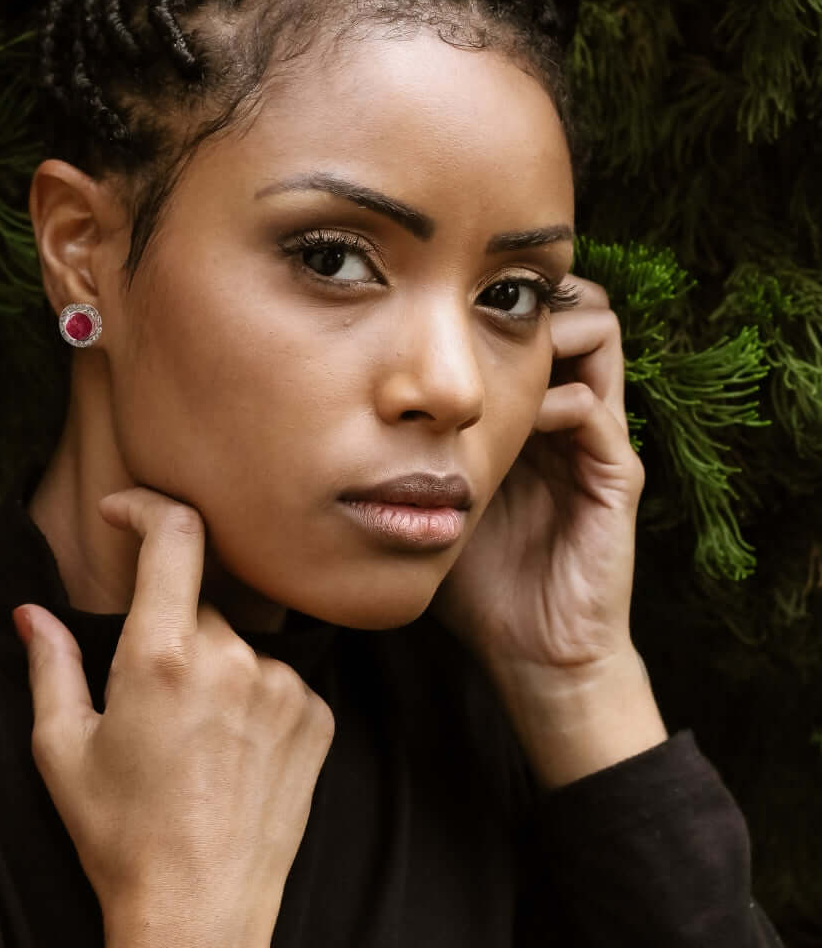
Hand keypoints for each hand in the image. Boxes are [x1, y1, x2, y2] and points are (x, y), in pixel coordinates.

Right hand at [14, 488, 334, 947]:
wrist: (201, 913)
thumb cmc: (120, 835)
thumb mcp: (63, 750)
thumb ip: (50, 665)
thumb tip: (31, 613)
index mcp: (162, 656)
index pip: (174, 536)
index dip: (148, 507)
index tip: (126, 511)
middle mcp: (233, 658)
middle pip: (202, 605)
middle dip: (174, 633)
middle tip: (155, 701)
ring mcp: (284, 685)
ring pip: (241, 645)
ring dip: (217, 670)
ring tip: (198, 740)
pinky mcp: (317, 713)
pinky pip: (278, 678)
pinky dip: (254, 698)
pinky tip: (235, 753)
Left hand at [431, 276, 666, 784]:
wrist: (532, 651)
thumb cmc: (477, 582)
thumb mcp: (431, 501)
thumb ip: (407, 458)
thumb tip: (335, 421)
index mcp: (526, 417)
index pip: (526, 325)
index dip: (490, 304)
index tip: (436, 310)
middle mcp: (565, 417)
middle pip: (570, 311)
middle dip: (527, 300)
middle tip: (474, 316)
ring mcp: (595, 442)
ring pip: (600, 336)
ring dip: (551, 333)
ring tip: (501, 361)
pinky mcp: (616, 476)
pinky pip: (599, 410)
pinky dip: (559, 401)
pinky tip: (524, 422)